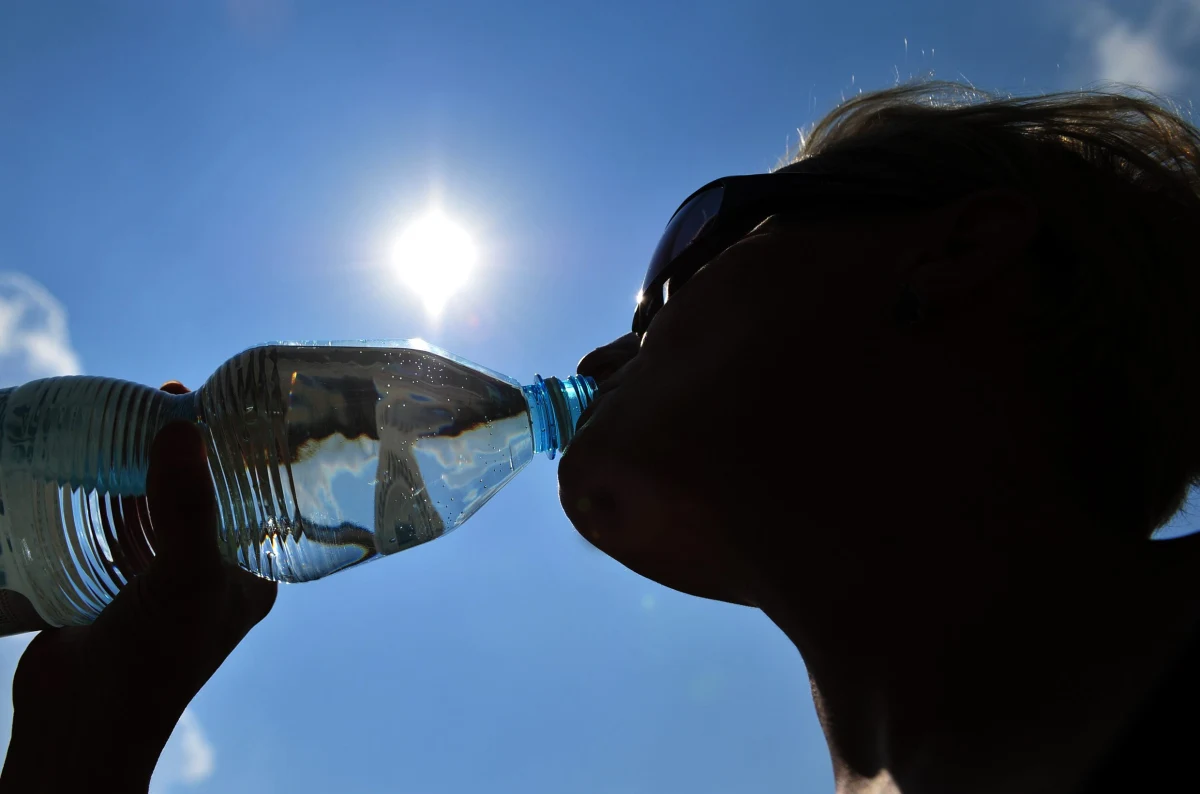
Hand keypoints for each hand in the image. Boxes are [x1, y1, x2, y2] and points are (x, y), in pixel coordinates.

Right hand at [0, 382, 276, 791]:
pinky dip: (114, 498)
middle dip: (193, 453)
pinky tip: (102, 462)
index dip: (244, 453)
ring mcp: (164, 582)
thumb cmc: (152, 658)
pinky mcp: (119, 587)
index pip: (258, 501)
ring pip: (162, 510)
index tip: (227, 404)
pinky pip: (122, 530)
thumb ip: (188, 503)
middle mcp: (212, 577)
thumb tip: (183, 426)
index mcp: (249, 578)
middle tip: (173, 398)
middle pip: (207, 497)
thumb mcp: (184, 574)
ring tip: (139, 418)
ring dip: (151, 470)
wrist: (77, 723)